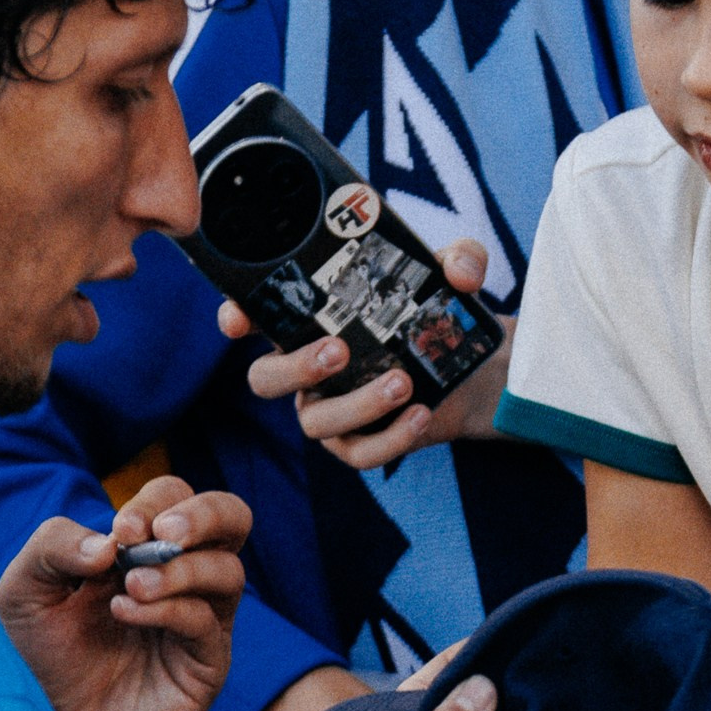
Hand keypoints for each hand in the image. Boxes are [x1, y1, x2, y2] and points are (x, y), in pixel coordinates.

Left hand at [0, 476, 249, 710]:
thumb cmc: (41, 658)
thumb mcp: (25, 591)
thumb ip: (53, 546)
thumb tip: (113, 541)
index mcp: (144, 550)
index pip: (176, 499)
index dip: (155, 500)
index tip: (121, 527)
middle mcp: (182, 578)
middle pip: (232, 519)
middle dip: (204, 514)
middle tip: (164, 531)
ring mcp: (199, 621)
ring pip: (228, 571)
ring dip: (181, 568)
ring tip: (132, 586)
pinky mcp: (205, 665)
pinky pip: (207, 623)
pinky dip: (170, 609)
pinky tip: (125, 615)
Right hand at [218, 240, 510, 472]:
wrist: (475, 369)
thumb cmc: (439, 311)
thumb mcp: (453, 275)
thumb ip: (460, 258)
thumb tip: (460, 272)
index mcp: (307, 321)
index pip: (255, 317)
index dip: (235, 318)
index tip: (236, 320)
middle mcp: (306, 368)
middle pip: (265, 378)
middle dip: (294, 367)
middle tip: (338, 350)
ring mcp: (328, 408)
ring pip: (314, 421)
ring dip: (357, 404)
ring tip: (402, 382)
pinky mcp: (360, 441)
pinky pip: (359, 452)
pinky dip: (390, 438)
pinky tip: (420, 414)